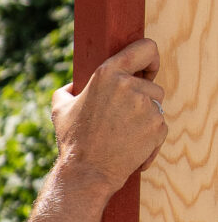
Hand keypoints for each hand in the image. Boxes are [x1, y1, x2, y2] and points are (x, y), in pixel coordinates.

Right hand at [50, 39, 166, 195]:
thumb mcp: (61, 108)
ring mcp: (147, 107)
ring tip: (123, 134)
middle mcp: (130, 86)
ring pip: (158, 106)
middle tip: (123, 117)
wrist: (87, 173)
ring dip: (146, 118)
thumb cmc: (73, 140)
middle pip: (152, 85)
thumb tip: (76, 86)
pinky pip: (161, 127)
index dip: (150, 58)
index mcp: (107, 74)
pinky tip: (131, 147)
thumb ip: (69, 89)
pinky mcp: (158, 127)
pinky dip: (151, 138)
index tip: (147, 71)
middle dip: (142, 100)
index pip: (145, 48)